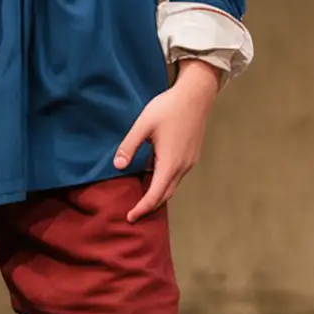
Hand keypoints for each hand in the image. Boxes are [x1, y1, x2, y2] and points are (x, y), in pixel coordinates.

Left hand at [114, 58, 223, 220]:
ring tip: (141, 198)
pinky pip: (176, 175)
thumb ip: (129, 146)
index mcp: (170, 162)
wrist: (196, 95)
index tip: (130, 217)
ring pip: (172, 185)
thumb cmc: (168, 108)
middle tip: (133, 213)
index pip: (155, 194)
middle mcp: (182, 166)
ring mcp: (189, 162)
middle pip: (165, 194)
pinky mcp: (191, 155)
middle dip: (150, 206)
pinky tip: (153, 175)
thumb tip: (117, 166)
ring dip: (158, 194)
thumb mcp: (143, 125)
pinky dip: (164, 182)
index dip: (141, 208)